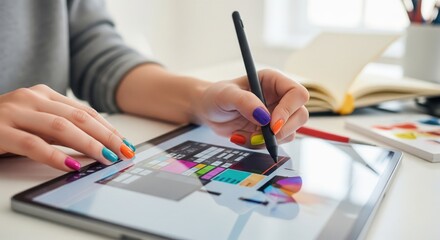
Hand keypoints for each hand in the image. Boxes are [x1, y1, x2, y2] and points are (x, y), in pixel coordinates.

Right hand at [0, 85, 135, 170]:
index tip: (126, 143)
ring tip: (106, 158)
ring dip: (88, 144)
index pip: (85, 111)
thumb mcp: (35, 122)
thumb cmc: (3, 125)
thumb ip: (62, 129)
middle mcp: (31, 98)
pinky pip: (32, 144)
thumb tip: (99, 144)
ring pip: (61, 127)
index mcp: (43, 94)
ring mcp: (14, 112)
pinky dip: (54, 155)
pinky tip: (70, 165)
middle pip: (79, 117)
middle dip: (106, 136)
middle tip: (124, 152)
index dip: (108, 128)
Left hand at [196, 69, 308, 147]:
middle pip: (301, 115)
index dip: (289, 110)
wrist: (208, 112)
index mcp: (273, 81)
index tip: (271, 124)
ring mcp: (277, 115)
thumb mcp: (226, 95)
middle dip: (283, 129)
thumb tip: (264, 117)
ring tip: (244, 134)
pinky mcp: (271, 131)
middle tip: (262, 136)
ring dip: (268, 140)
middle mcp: (280, 98)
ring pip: (291, 132)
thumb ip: (244, 102)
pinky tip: (243, 137)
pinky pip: (276, 143)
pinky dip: (260, 145)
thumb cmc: (216, 96)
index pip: (297, 93)